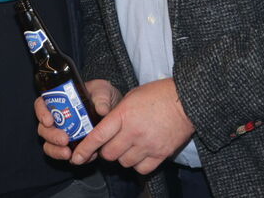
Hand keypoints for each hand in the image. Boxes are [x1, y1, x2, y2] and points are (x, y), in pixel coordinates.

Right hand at [35, 79, 121, 160]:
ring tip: (68, 154)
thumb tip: (102, 110)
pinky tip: (86, 156)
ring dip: (56, 151)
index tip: (49, 121)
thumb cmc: (103, 98)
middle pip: (43, 129)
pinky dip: (73, 158)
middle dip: (51, 136)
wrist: (114, 114)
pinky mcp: (72, 148)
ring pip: (50, 146)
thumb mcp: (103, 91)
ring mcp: (63, 135)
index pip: (41, 105)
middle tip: (64, 139)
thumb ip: (102, 98)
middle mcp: (57, 119)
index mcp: (59, 101)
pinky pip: (67, 156)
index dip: (41, 113)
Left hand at [72, 78, 194, 173]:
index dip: (85, 149)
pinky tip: (141, 153)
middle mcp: (134, 132)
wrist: (187, 100)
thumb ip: (117, 113)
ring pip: (124, 163)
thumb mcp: (132, 96)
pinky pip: (141, 169)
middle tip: (111, 144)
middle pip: (109, 154)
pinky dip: (138, 164)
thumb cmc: (159, 94)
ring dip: (122, 157)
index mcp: (124, 115)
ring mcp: (148, 144)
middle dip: (106, 151)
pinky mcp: (161, 154)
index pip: (98, 136)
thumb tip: (105, 128)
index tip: (77, 158)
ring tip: (129, 146)